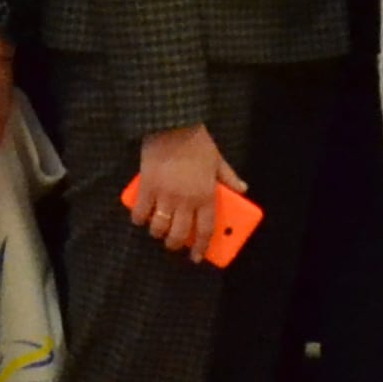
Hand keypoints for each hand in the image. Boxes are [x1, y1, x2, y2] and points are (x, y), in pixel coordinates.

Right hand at [127, 124, 242, 261]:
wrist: (172, 124)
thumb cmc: (198, 142)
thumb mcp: (218, 160)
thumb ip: (229, 177)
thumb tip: (242, 189)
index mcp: (206, 195)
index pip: (206, 230)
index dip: (201, 247)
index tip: (196, 257)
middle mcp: (186, 200)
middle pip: (179, 234)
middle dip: (175, 244)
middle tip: (174, 244)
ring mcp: (165, 196)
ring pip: (159, 228)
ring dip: (158, 233)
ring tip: (158, 231)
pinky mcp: (147, 188)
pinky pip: (141, 213)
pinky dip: (140, 219)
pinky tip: (141, 219)